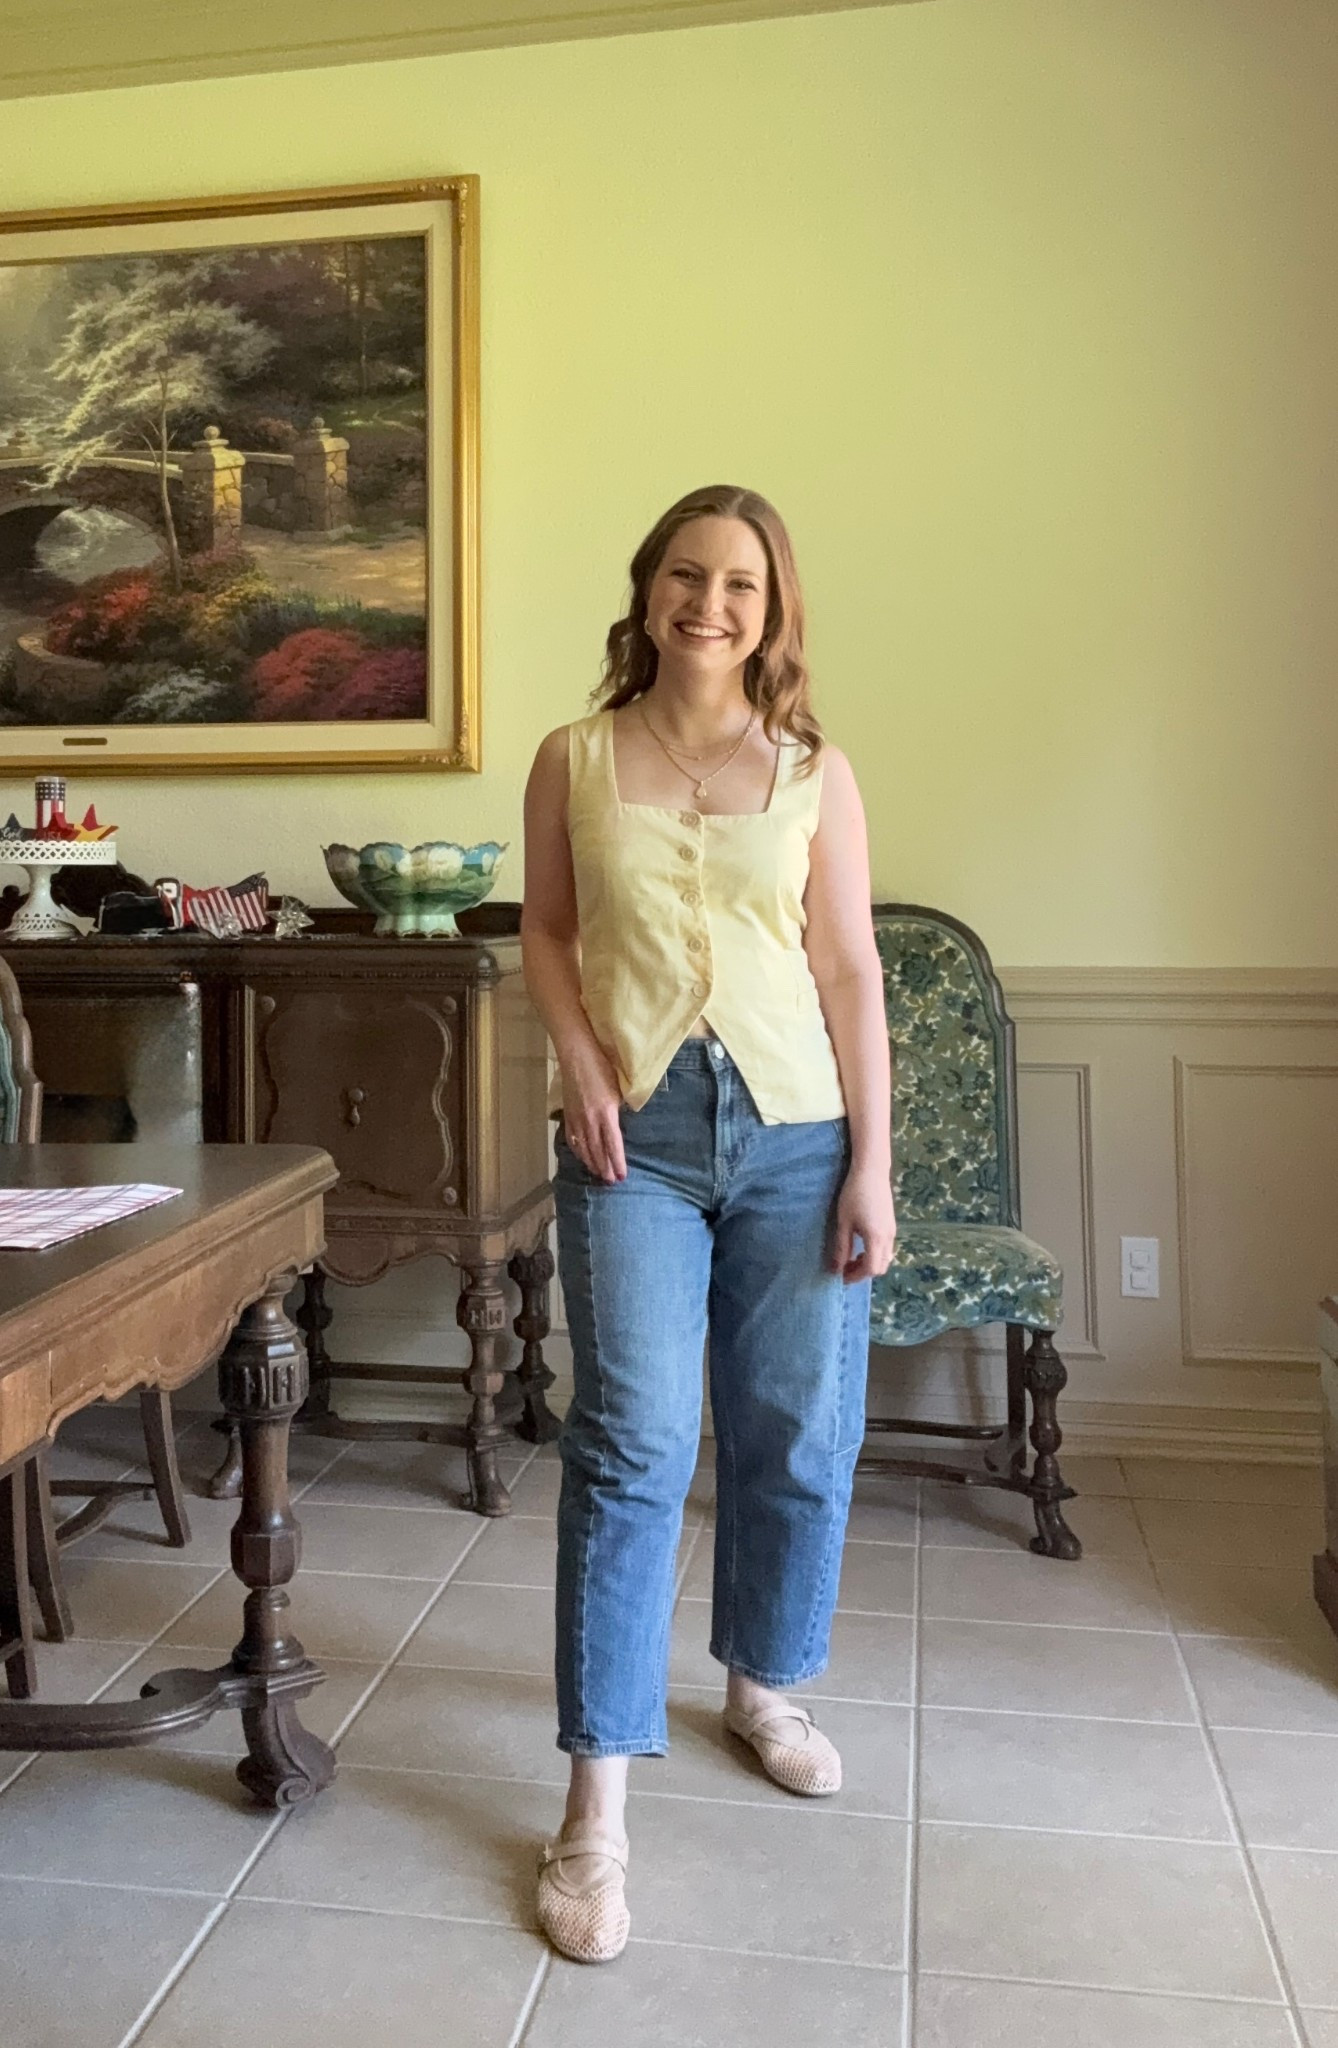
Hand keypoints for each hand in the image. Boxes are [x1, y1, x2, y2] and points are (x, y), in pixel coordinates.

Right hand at [559, 1046, 626, 1183]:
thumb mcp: (618, 1090)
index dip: (617, 1163)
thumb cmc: (602, 1067)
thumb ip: (618, 1111)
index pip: (613, 1145)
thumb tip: (621, 1127)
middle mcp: (590, 1120)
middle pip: (598, 1151)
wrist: (577, 1055)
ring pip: (584, 1148)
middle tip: (611, 1182)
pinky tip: (583, 1158)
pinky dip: (579, 1151)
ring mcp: (577, 1118)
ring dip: (592, 1163)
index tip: (622, 1177)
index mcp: (606, 1113)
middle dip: (605, 1168)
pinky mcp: (568, 1115)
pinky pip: (573, 1139)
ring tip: (599, 1175)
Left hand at [832, 1163, 895, 1282]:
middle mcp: (888, 1238)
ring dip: (869, 1263)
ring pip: (885, 1258)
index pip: (870, 1269)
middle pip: (880, 1267)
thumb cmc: (854, 1195)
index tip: (840, 1277)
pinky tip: (861, 1244)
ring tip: (851, 1256)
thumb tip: (836, 1268)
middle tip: (844, 1268)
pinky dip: (874, 1253)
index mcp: (876, 1239)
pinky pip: (886, 1248)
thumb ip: (841, 1247)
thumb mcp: (844, 1222)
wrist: (872, 1171)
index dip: (855, 1277)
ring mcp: (892, 1231)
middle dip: (862, 1272)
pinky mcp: (891, 1224)